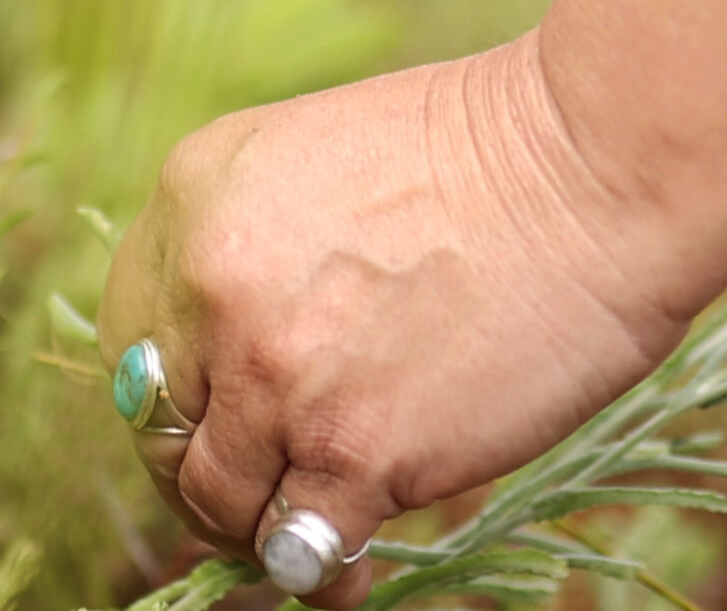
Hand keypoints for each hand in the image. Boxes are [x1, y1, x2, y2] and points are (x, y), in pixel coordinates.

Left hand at [95, 36, 697, 607]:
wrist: (594, 172)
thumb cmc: (487, 157)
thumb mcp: (316, 160)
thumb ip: (255, 245)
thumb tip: (231, 359)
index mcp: (194, 195)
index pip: (133, 334)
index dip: (168, 397)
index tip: (203, 425)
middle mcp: (211, 286)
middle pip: (161, 427)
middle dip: (200, 473)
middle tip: (245, 498)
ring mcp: (277, 376)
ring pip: (219, 500)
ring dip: (254, 529)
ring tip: (299, 538)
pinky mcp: (351, 450)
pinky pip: (299, 547)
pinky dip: (320, 573)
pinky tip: (348, 573)